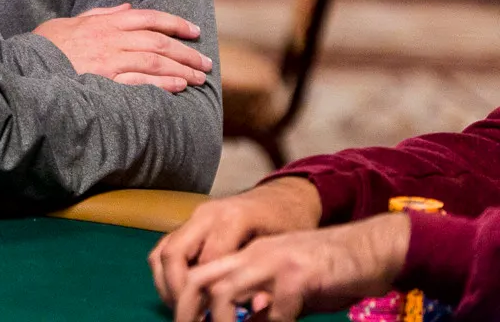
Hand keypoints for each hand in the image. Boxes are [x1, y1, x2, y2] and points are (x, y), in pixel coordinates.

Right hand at [33, 4, 210, 90]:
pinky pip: (140, 82)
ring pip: (155, 61)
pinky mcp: (104, 81)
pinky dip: (162, 84)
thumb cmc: (46, 45)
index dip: (176, 23)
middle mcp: (111, 38)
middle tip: (206, 63)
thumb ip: (102, 14)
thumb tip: (127, 7)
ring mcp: (108, 60)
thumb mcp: (71, 21)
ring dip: (181, 69)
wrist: (25, 65)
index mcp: (105, 22)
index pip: (149, 17)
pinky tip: (178, 87)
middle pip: (159, 41)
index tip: (195, 31)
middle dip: (186, 52)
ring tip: (198, 78)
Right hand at [150, 177, 322, 306]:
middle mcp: (206, 215)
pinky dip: (166, 273)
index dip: (204, 293)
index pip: (205, 261)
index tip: (212, 316)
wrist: (280, 199)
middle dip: (175, 289)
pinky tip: (181, 292)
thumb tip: (254, 307)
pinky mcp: (189, 223)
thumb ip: (262, 273)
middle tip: (187, 315)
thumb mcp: (282, 248)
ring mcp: (194, 217)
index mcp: (232, 219)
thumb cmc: (287, 224)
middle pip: (173, 253)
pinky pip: (165, 248)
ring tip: (181, 307)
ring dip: (165, 282)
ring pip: (162, 251)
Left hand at [172, 213, 410, 321]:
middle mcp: (253, 254)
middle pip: (198, 279)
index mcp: (247, 256)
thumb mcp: (288, 290)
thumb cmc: (331, 272)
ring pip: (225, 291)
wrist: (374, 248)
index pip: (198, 275)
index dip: (184, 304)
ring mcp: (274, 260)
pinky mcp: (301, 273)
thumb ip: (263, 307)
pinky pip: (276, 309)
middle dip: (186, 312)